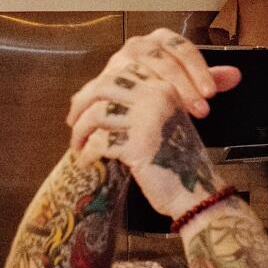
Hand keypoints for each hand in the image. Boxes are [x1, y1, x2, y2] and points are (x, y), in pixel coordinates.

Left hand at [66, 29, 240, 220]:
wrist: (194, 191)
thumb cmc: (173, 160)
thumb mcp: (156, 123)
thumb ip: (130, 105)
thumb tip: (86, 97)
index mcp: (162, 88)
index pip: (117, 75)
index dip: (92, 91)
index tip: (80, 107)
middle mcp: (156, 97)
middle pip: (103, 87)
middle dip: (81, 106)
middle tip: (72, 123)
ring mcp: (147, 119)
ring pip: (98, 113)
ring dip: (81, 131)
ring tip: (78, 146)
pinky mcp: (138, 144)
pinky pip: (100, 142)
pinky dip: (88, 153)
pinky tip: (88, 161)